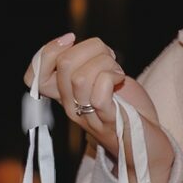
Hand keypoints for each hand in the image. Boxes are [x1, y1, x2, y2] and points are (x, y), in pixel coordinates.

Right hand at [24, 32, 160, 162]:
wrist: (149, 144)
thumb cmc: (128, 108)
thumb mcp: (100, 80)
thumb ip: (86, 63)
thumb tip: (75, 42)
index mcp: (64, 96)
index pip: (33, 77)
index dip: (48, 51)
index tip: (71, 39)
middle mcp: (70, 108)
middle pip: (63, 65)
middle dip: (89, 48)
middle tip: (108, 57)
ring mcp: (88, 116)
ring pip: (80, 77)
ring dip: (105, 63)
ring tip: (117, 71)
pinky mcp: (109, 122)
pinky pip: (99, 93)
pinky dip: (112, 77)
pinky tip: (121, 78)